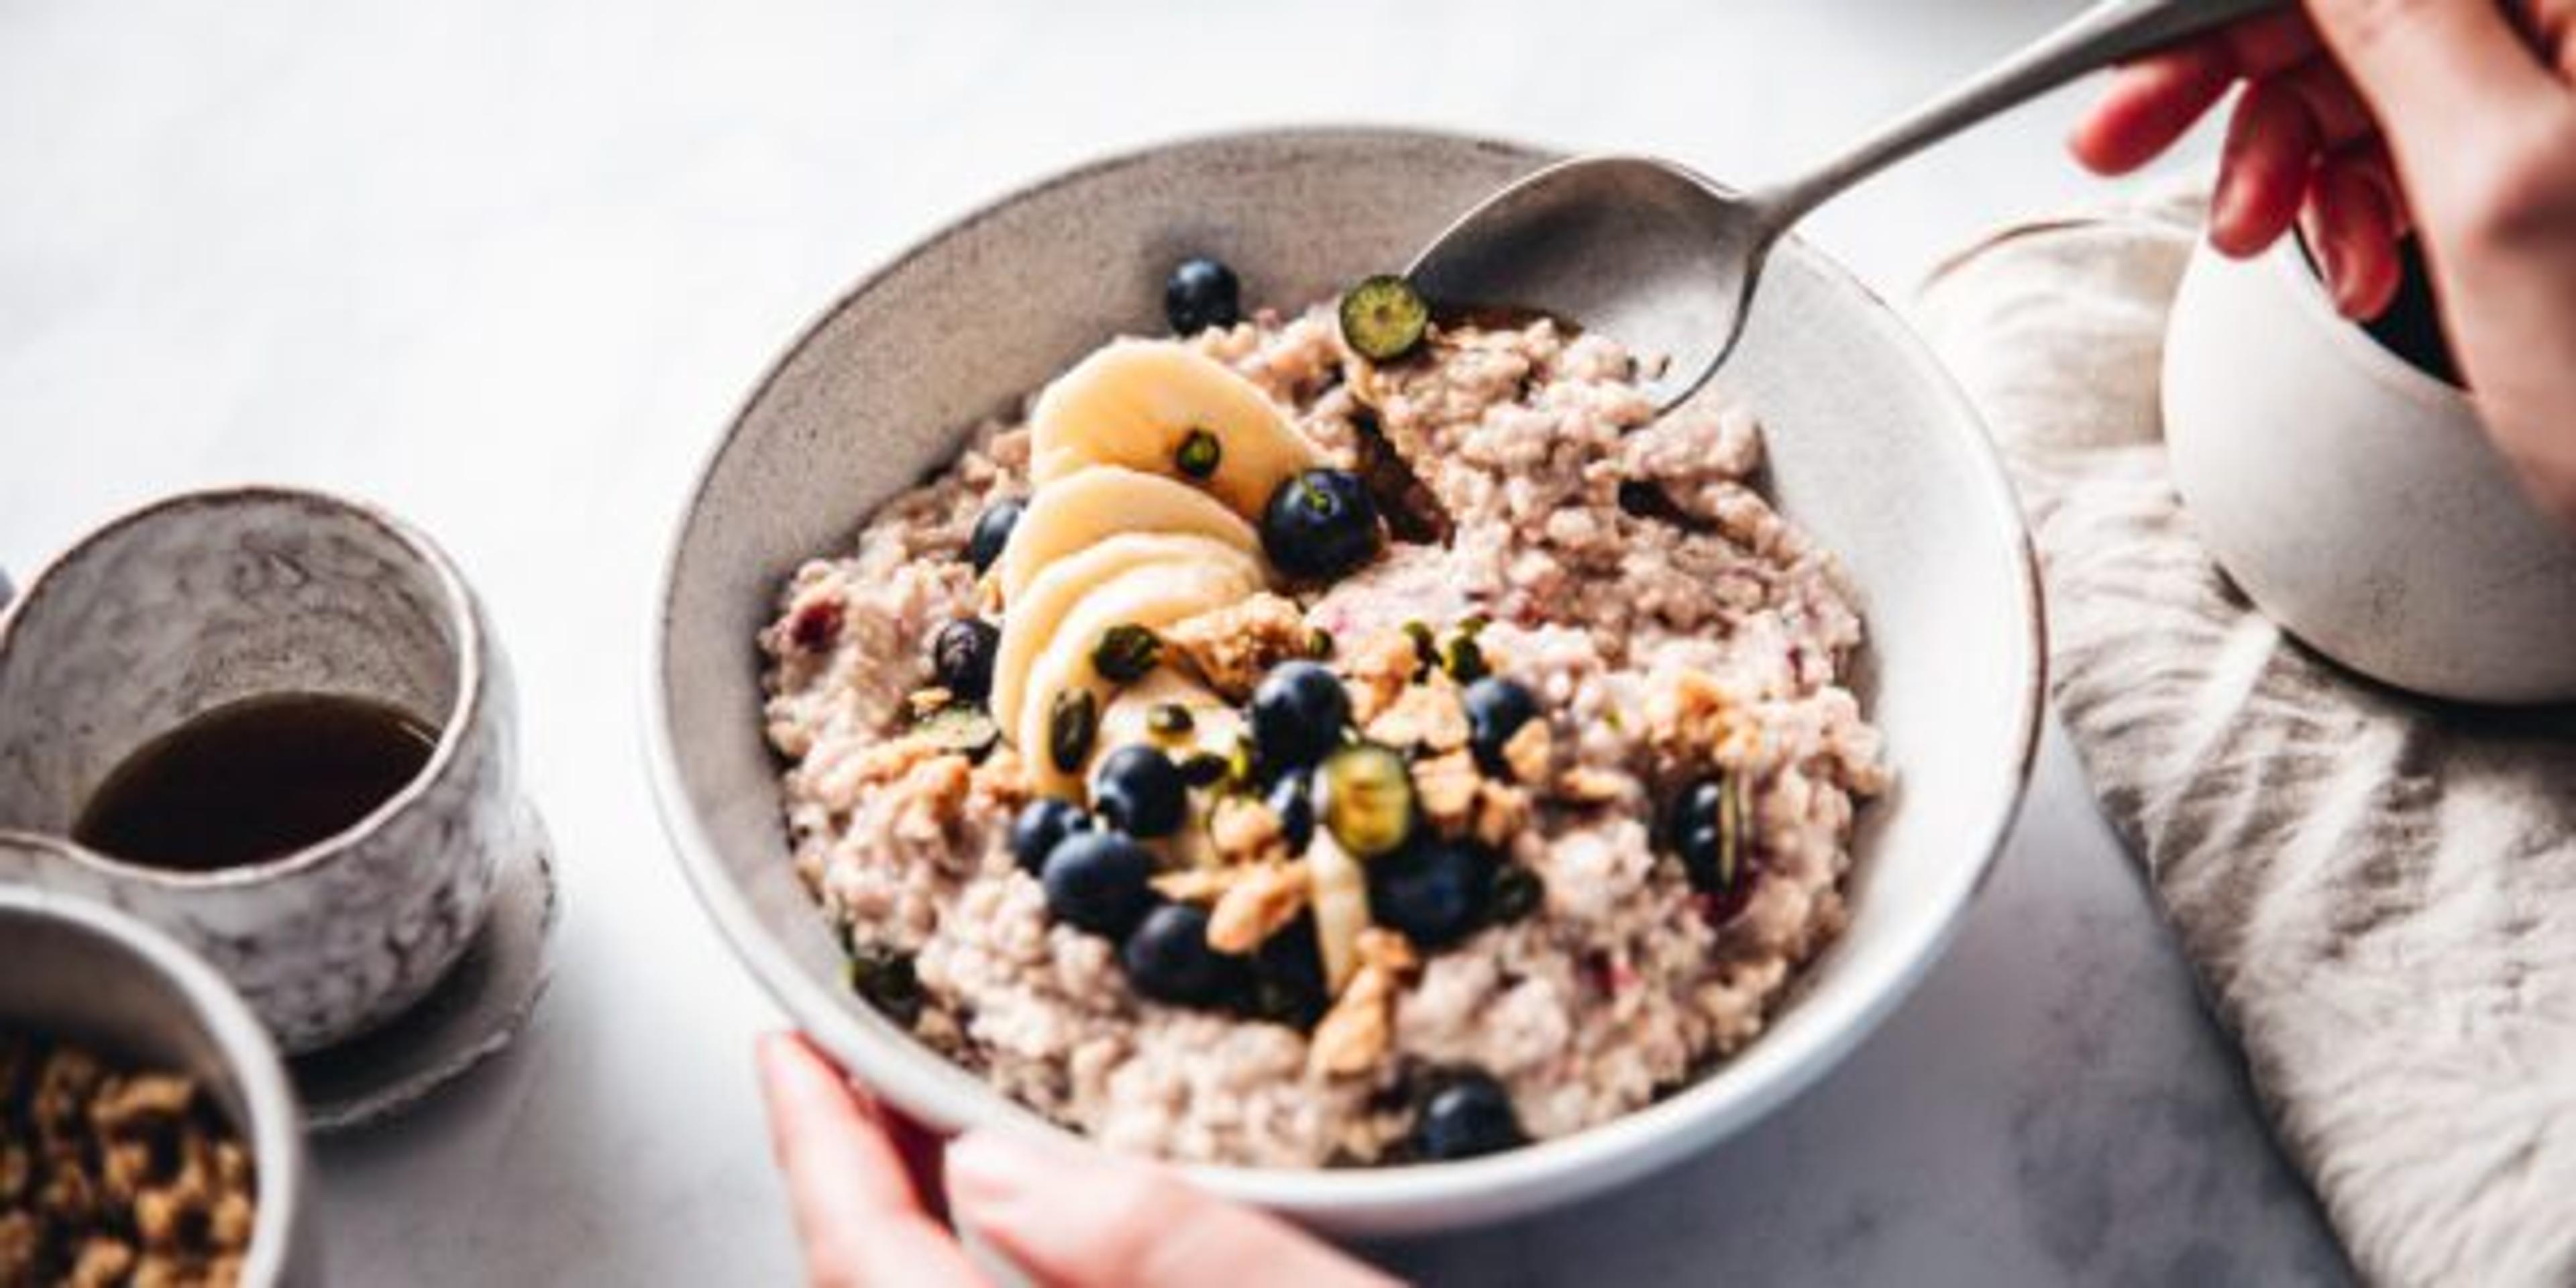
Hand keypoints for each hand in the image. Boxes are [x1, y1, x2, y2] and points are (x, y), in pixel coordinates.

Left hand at [755, 1033, 1397, 1287]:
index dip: (819, 1154)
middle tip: (847, 1068)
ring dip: (910, 1238)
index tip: (792, 1050)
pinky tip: (1019, 1243)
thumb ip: (1158, 1251)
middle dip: (851, 1185)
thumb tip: (988, 1172)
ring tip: (921, 1131)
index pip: (872, 1275)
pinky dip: (975, 1284)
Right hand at [2071, 0, 2575, 525]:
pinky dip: (2355, 201)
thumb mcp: (2504, 188)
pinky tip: (2354, 262)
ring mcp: (2575, 100)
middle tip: (2120, 141)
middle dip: (2240, 74)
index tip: (2128, 63)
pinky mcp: (2560, 167)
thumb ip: (2398, 23)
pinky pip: (2420, 142)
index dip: (2230, 10)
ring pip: (2376, 71)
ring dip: (2290, 155)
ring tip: (2261, 241)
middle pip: (2363, 6)